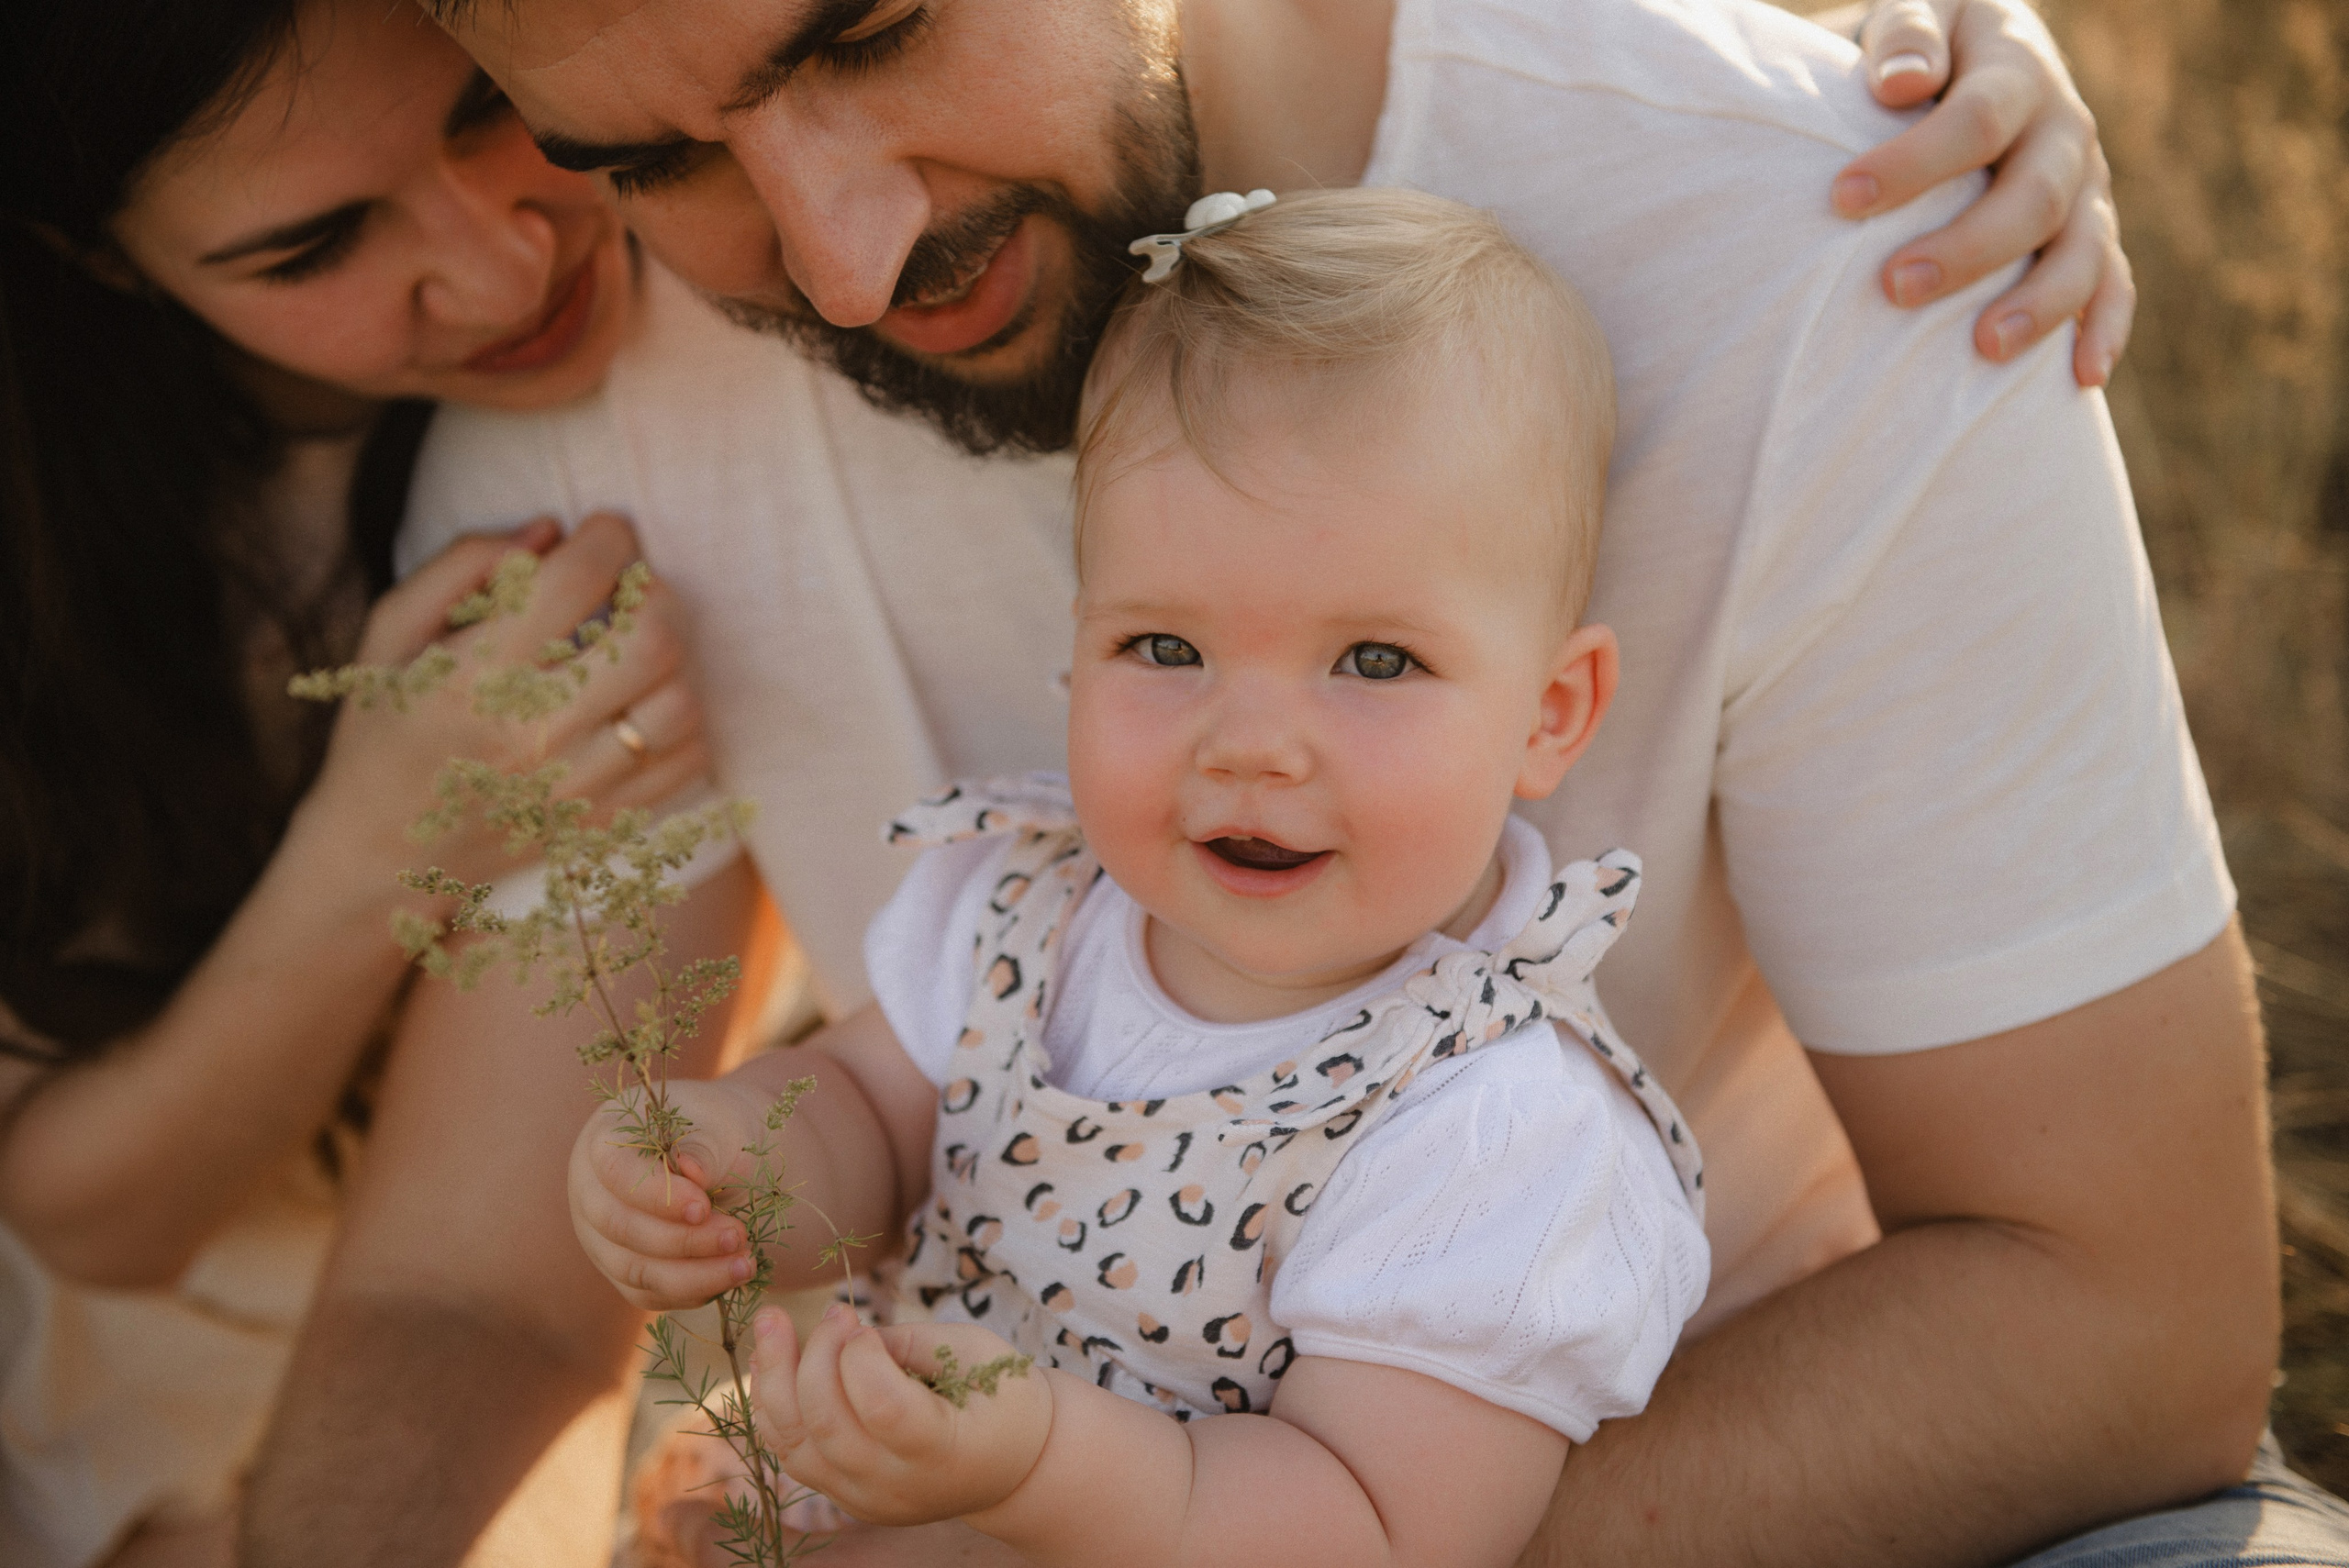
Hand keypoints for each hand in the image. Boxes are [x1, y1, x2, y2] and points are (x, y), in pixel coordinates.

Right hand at [296, 511, 711, 896]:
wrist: (376, 854)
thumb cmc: (382, 727)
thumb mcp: (389, 632)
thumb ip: (461, 565)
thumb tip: (550, 529)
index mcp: (472, 676)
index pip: (576, 582)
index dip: (609, 537)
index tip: (606, 530)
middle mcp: (532, 734)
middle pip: (652, 640)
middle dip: (654, 592)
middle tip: (630, 588)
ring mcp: (574, 787)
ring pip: (679, 703)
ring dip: (674, 660)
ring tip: (637, 647)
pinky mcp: (601, 823)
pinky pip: (686, 761)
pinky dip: (682, 720)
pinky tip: (642, 702)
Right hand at [568, 1074, 771, 1310]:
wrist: (719, 1155)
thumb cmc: (712, 1132)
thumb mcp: (713, 1125)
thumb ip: (703, 1146)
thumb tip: (694, 1171)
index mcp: (605, 1144)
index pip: (616, 1172)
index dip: (656, 1195)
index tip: (703, 1207)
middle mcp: (592, 1194)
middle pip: (621, 1228)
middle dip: (683, 1240)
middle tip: (738, 1236)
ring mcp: (601, 1238)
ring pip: (633, 1270)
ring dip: (693, 1276)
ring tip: (744, 1265)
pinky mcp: (621, 1271)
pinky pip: (647, 1294)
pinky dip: (689, 1292)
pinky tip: (729, 1279)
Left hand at [749, 1307, 1052, 1527]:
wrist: (1012, 1469)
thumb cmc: (1003, 1399)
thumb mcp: (976, 1354)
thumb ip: (910, 1342)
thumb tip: (844, 1333)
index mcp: (943, 1452)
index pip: (880, 1407)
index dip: (861, 1356)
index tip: (867, 1325)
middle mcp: (897, 1487)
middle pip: (826, 1424)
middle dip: (817, 1353)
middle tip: (837, 1311)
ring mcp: (865, 1499)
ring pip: (794, 1445)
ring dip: (773, 1378)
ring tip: (772, 1322)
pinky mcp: (844, 1497)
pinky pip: (791, 1455)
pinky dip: (773, 1407)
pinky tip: (771, 1361)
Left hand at [1834, 0, 2132, 386]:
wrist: (1964, 53)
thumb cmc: (1915, 44)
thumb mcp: (1910, 11)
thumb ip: (1905, 34)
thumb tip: (1901, 84)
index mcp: (2015, 67)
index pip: (1978, 118)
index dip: (1914, 162)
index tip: (1842, 199)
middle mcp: (2061, 127)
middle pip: (2033, 196)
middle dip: (1967, 248)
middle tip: (1894, 287)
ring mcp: (2082, 183)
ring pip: (2081, 248)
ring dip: (2038, 302)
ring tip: (1983, 347)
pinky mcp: (2088, 229)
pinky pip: (2111, 280)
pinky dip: (2105, 327)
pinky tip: (2082, 378)